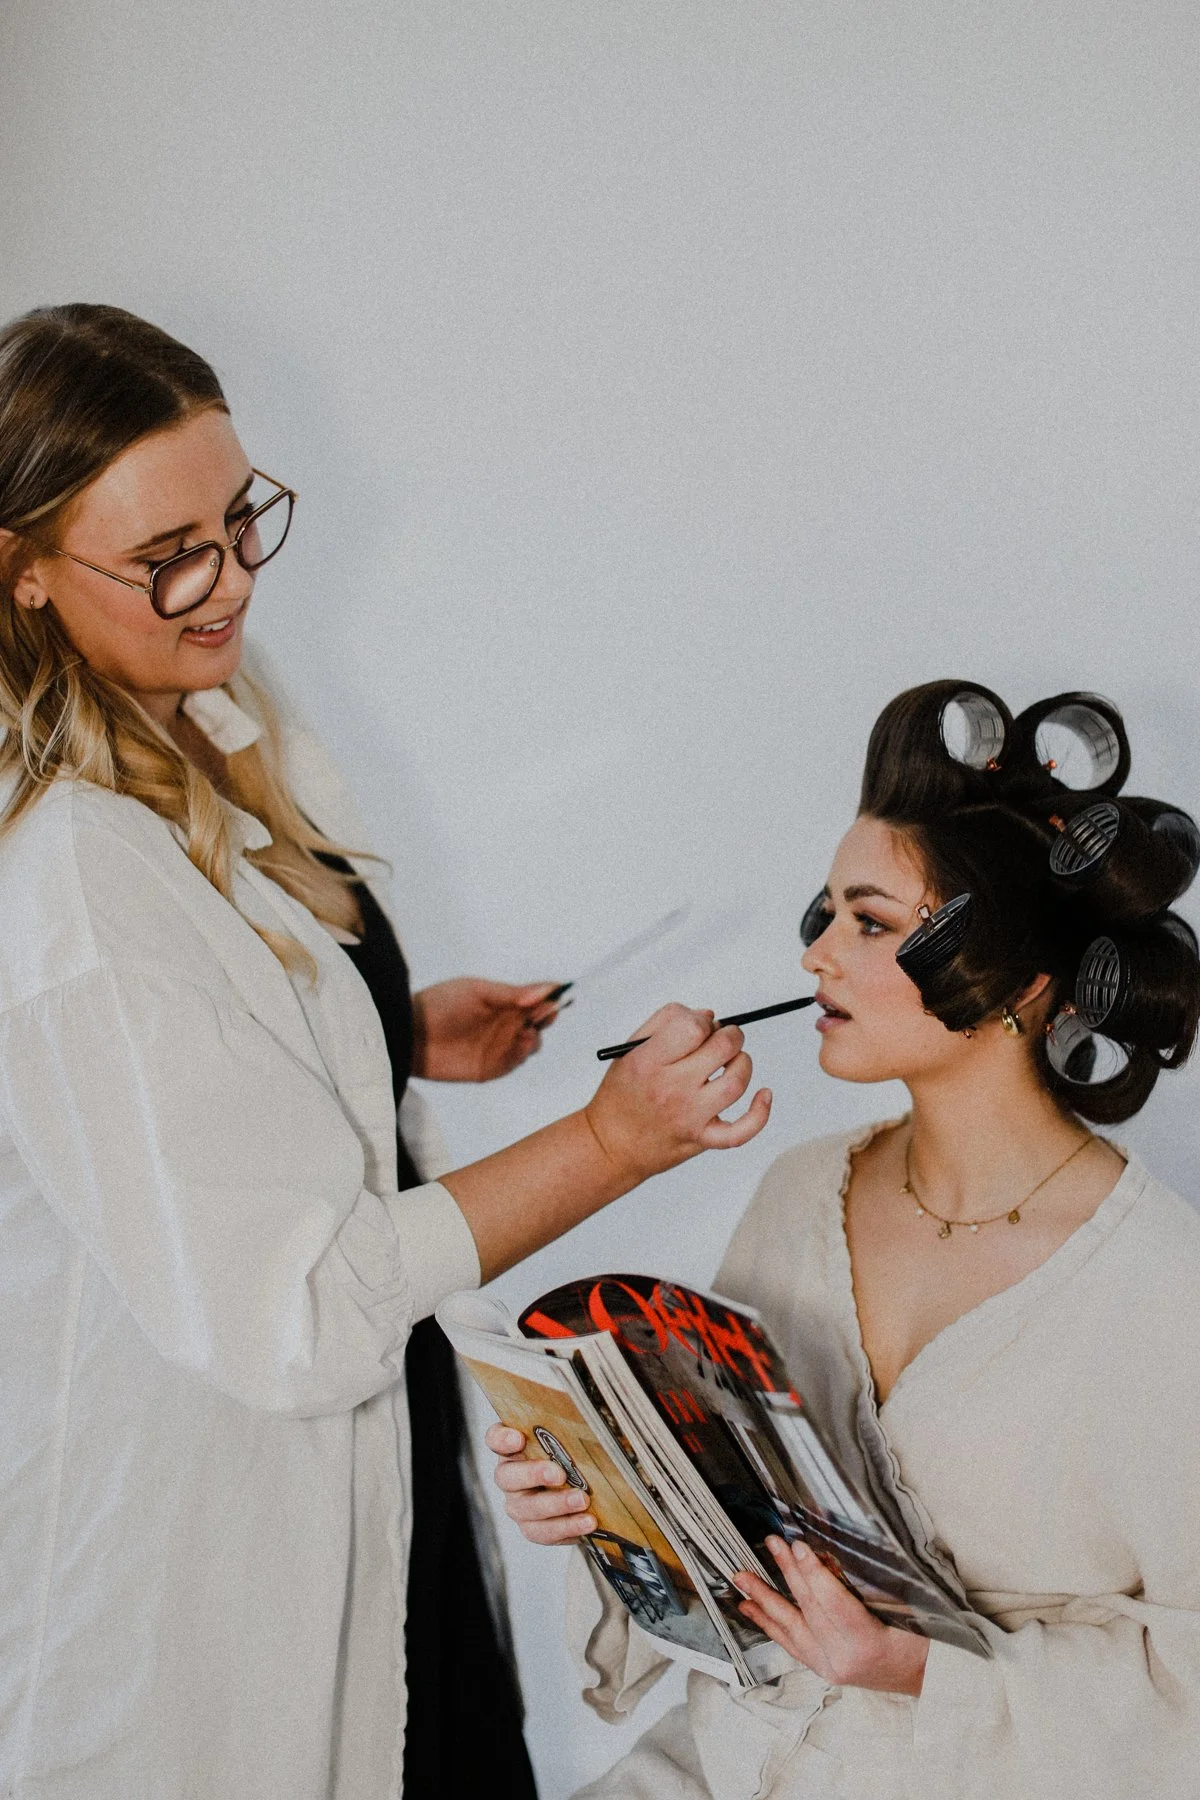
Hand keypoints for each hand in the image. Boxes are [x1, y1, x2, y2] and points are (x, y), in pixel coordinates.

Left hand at [411, 978, 559, 1081]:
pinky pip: (516, 1063)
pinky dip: (522, 1054)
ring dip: (535, 1036)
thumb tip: (542, 992)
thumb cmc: (439, 1004)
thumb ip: (509, 993)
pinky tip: (520, 1044)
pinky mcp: (491, 1068)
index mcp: (504, 1000)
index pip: (536, 997)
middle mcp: (505, 1022)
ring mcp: (500, 1046)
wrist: (409, 1035)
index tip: (560, 993)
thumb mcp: (476, 991)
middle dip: (547, 1016)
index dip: (551, 995)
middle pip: (540, 1021)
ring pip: (532, 1043)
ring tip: (527, 1031)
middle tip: (546, 1013)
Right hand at [485, 1425, 597, 1542]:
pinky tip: (588, 1521)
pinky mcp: (535, 1529)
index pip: (495, 1439)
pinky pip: (546, 1532)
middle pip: (508, 1477)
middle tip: (560, 1474)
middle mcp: (510, 1478)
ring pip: (529, 1509)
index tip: (518, 1438)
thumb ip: (565, 1417)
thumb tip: (578, 1397)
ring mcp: (520, 1506)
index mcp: (513, 1448)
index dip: (502, 1439)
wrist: (582, 1488)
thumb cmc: (570, 1454)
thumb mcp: (566, 1434)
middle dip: (534, 1474)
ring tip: (582, 1500)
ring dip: (557, 1505)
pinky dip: (569, 1527)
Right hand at [582, 1003, 771, 1184]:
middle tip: (723, 1038)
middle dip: (730, 1036)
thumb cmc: (621, 1096)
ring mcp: (689, 1116)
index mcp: (648, 1062)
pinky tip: (763, 1095)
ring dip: (743, 1063)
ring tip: (731, 1063)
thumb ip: (665, 1023)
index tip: (701, 1027)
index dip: (704, 1022)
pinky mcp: (701, 1138)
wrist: (611, 1146)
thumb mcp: (630, 1050)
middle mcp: (670, 1089)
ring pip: (737, 1082)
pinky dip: (760, 1113)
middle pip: (722, 1049)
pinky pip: (741, 1131)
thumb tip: (708, 1016)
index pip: (693, 1028)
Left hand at [733, 1536, 928, 1696]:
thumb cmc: (919, 1642)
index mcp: (867, 1644)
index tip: (799, 1547)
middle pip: (809, 1610)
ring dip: (765, 1599)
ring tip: (743, 1579)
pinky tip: (751, 1608)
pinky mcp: (822, 1669)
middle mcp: (842, 1660)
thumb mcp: (901, 1609)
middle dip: (788, 1573)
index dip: (814, 1573)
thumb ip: (863, 1586)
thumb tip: (824, 1557)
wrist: (924, 1679)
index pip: (832, 1603)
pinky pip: (789, 1643)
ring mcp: (829, 1667)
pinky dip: (769, 1623)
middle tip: (772, 1545)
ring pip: (790, 1627)